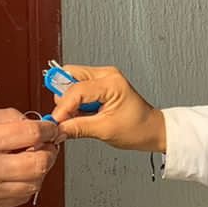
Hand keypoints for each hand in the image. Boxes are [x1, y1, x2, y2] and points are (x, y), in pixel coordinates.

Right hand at [0, 109, 59, 206]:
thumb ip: (2, 117)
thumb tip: (30, 120)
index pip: (32, 134)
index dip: (49, 128)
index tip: (51, 127)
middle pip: (40, 164)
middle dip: (50, 151)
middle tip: (46, 144)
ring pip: (35, 184)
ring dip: (40, 170)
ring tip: (30, 159)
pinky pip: (22, 198)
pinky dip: (28, 185)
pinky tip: (18, 174)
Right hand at [49, 66, 165, 150]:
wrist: (152, 129)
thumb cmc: (138, 128)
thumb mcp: (105, 131)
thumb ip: (78, 127)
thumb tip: (58, 128)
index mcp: (111, 83)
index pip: (76, 90)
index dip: (62, 107)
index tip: (55, 121)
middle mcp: (106, 75)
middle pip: (69, 75)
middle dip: (62, 98)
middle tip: (63, 117)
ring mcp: (103, 78)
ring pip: (71, 80)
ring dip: (68, 100)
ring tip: (76, 117)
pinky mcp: (100, 84)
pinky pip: (78, 87)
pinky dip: (74, 101)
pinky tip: (82, 114)